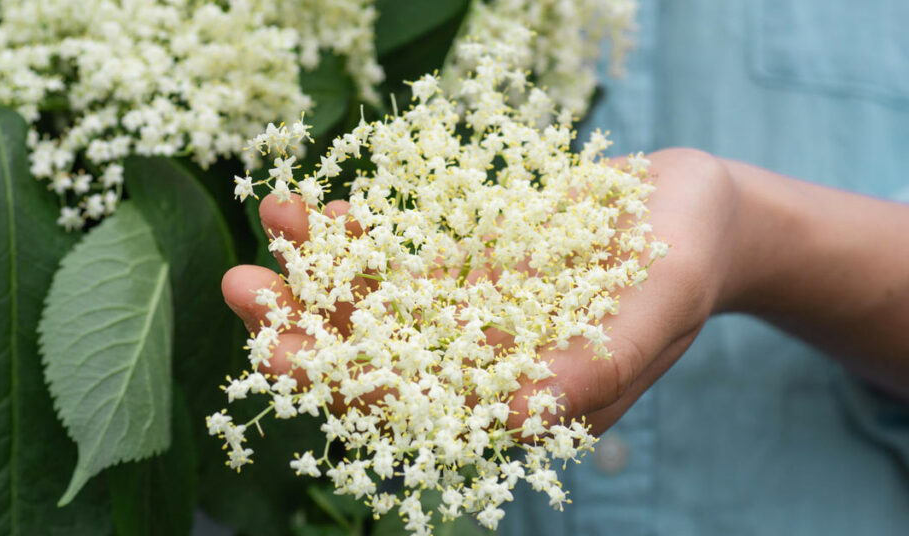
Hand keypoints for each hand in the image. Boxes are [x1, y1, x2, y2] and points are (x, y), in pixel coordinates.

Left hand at [222, 148, 741, 434]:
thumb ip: (600, 360)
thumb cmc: (690, 257)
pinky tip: (316, 211)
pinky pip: (396, 262)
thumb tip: (526, 411)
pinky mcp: (464, 273)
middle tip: (239, 287)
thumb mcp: (660, 302)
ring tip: (270, 219)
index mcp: (522, 401)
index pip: (415, 410)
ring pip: (374, 307)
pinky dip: (356, 238)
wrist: (694, 210)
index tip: (275, 350)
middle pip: (374, 360)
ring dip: (316, 271)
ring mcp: (467, 320)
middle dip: (305, 326)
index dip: (341, 384)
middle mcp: (482, 369)